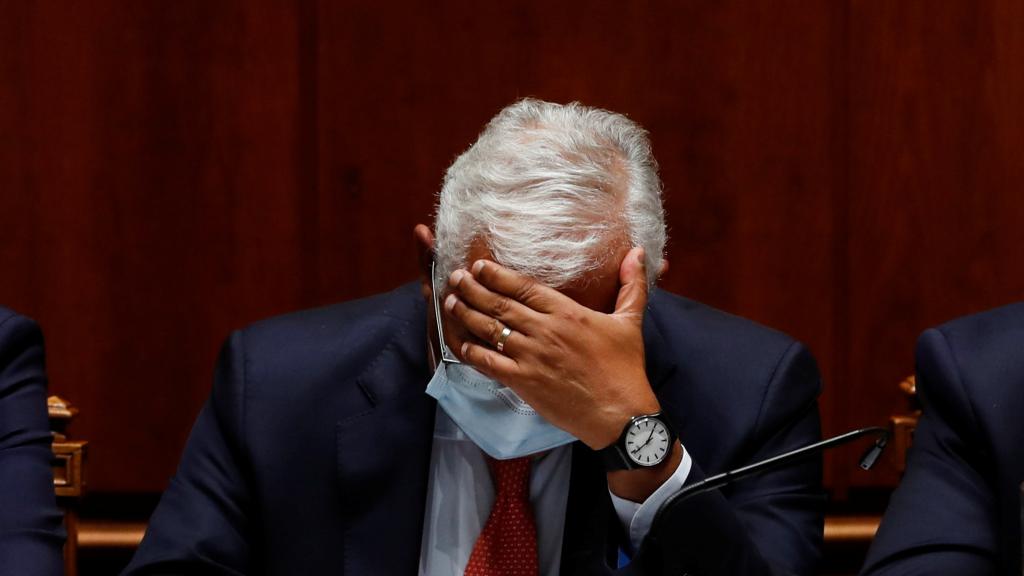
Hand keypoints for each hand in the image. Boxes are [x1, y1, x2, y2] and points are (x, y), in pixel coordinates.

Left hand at [442, 247, 659, 449]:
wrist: (620, 414)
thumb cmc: (625, 368)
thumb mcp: (631, 321)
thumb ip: (631, 285)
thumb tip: (638, 252)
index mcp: (567, 313)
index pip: (524, 287)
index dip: (497, 275)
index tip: (479, 265)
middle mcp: (545, 331)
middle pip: (500, 304)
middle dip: (473, 289)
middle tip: (455, 278)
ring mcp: (532, 357)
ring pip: (490, 330)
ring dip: (467, 315)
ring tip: (451, 302)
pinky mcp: (524, 382)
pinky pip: (490, 364)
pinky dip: (472, 353)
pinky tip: (460, 343)